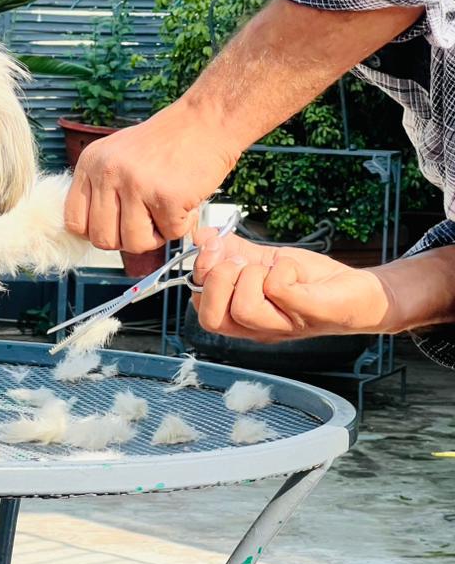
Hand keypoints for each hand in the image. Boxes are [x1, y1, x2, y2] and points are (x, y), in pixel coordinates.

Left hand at [64, 99, 239, 253]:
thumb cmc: (166, 143)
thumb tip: (91, 233)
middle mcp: (108, 172)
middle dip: (128, 239)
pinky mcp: (166, 196)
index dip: (97, 232)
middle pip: (103, 239)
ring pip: (134, 243)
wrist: (205, 121)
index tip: (116, 227)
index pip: (74, 221)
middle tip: (147, 222)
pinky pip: (170, 234)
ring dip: (155, 236)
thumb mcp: (118, 156)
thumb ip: (100, 190)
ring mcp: (136, 184)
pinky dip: (182, 225)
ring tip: (167, 212)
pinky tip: (185, 202)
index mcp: (91, 163)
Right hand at [191, 230, 394, 340]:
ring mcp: (285, 325)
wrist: (363, 292)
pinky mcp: (309, 313)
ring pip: (243, 309)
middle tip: (239, 261)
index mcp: (244, 318)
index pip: (201, 309)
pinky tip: (293, 269)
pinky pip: (278, 289)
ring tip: (269, 267)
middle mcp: (260, 328)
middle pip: (212, 320)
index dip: (200, 273)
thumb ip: (233, 251)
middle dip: (217, 280)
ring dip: (251, 275)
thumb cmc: (315, 283)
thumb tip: (201, 235)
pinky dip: (281, 267)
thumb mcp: (267, 262)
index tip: (213, 245)